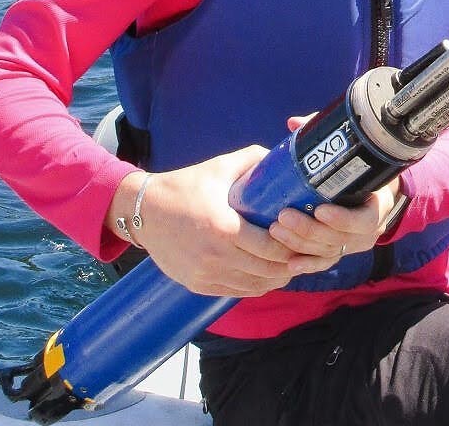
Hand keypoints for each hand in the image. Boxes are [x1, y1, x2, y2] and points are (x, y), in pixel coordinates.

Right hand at [105, 146, 350, 296]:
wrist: (144, 211)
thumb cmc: (185, 186)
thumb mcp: (220, 167)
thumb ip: (254, 160)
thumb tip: (281, 157)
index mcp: (224, 228)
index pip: (271, 248)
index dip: (292, 245)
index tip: (303, 235)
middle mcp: (215, 257)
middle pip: (267, 271)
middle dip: (289, 263)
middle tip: (303, 250)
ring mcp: (205, 275)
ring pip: (254, 286)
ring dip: (275, 277)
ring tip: (288, 262)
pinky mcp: (198, 286)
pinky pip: (236, 292)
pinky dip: (255, 284)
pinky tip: (265, 273)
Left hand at [269, 114, 400, 272]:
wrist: (376, 192)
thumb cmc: (360, 166)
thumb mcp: (353, 150)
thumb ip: (325, 135)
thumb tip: (293, 123)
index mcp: (378, 204)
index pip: (365, 219)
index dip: (342, 218)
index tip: (319, 208)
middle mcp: (369, 230)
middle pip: (340, 239)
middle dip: (309, 230)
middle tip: (284, 216)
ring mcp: (354, 244)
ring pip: (328, 252)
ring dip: (300, 244)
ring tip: (276, 230)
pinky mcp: (340, 252)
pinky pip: (323, 263)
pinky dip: (306, 264)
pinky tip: (288, 263)